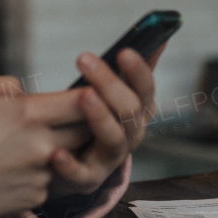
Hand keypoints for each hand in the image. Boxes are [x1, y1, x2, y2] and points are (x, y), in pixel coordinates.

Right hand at [0, 76, 90, 217]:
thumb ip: (11, 84)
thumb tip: (30, 93)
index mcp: (28, 113)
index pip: (83, 101)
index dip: (91, 95)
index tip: (88, 92)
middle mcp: (41, 145)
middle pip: (87, 130)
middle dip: (84, 122)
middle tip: (69, 116)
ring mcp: (40, 174)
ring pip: (71, 156)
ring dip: (61, 147)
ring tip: (28, 143)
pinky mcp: (35, 197)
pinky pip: (51, 179)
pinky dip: (40, 172)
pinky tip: (13, 168)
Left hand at [46, 45, 163, 198]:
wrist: (76, 162)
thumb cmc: (94, 116)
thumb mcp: (113, 91)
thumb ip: (132, 67)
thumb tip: (161, 37)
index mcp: (138, 111)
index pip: (146, 89)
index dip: (138, 71)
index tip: (123, 51)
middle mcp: (130, 135)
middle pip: (129, 110)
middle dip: (109, 83)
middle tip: (85, 59)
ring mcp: (111, 159)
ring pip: (114, 139)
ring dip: (100, 117)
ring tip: (83, 95)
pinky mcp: (88, 179)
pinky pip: (82, 175)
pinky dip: (71, 165)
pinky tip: (56, 154)